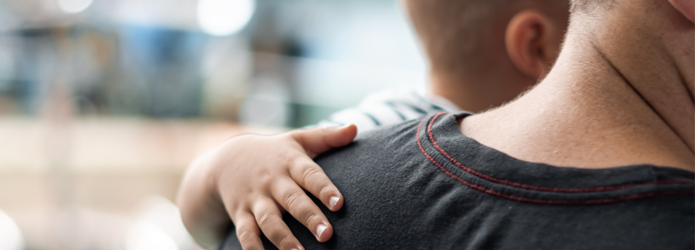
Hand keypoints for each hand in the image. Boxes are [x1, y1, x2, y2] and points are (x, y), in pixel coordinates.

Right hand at [177, 124, 356, 249]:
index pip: (309, 174)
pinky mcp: (240, 214)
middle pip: (292, 200)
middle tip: (327, 234)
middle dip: (309, 217)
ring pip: (269, 220)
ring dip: (283, 238)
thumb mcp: (297, 139)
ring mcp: (255, 199)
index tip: (339, 203)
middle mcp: (273, 181)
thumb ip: (327, 136)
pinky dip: (253, 248)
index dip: (324, 188)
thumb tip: (355, 127)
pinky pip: (245, 233)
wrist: (227, 160)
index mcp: (290, 162)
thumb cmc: (275, 152)